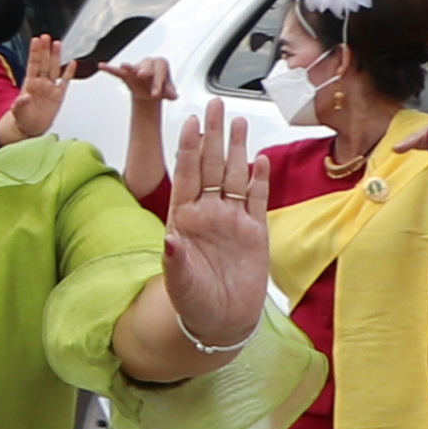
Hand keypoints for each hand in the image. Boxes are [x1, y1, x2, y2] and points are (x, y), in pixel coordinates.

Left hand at [0, 27, 74, 143]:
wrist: (31, 129)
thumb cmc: (23, 119)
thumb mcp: (18, 112)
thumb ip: (19, 105)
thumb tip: (22, 98)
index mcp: (29, 84)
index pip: (33, 64)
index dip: (34, 52)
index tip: (36, 40)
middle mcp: (40, 83)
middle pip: (43, 62)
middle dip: (45, 49)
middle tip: (46, 36)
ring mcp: (50, 88)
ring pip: (54, 68)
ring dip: (56, 56)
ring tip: (57, 43)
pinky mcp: (59, 96)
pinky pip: (65, 82)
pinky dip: (69, 72)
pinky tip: (72, 63)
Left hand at [157, 108, 274, 350]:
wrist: (220, 322)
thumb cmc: (193, 302)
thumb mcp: (179, 282)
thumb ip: (175, 260)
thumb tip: (169, 240)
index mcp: (183, 220)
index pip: (185, 175)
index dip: (187, 147)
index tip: (188, 121)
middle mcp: (207, 214)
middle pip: (210, 165)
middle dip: (212, 135)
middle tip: (215, 105)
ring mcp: (231, 220)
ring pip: (233, 176)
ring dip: (235, 149)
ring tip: (236, 121)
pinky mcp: (254, 232)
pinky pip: (257, 199)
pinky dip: (258, 179)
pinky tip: (258, 159)